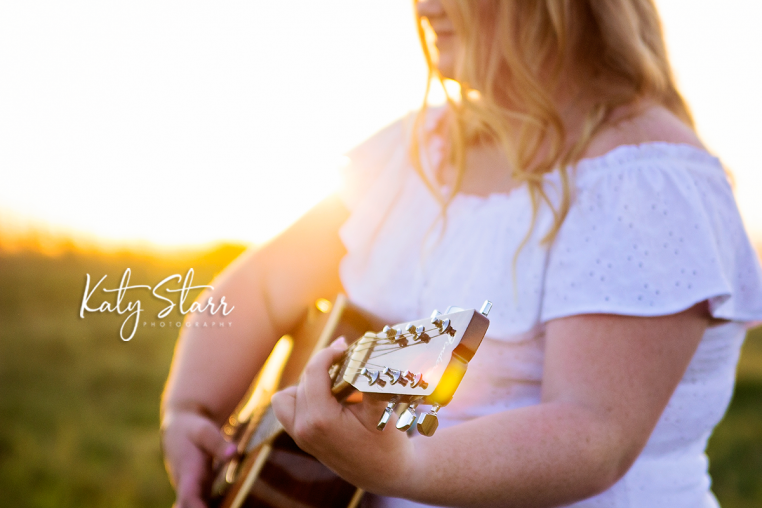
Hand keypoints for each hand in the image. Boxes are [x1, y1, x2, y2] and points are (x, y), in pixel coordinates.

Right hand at [161, 409, 235, 507]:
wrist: (178, 429)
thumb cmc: (193, 429)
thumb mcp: (204, 430)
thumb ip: (218, 442)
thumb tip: (233, 453)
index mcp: (187, 473)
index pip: (189, 497)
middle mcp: (186, 488)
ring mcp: (191, 493)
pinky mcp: (198, 494)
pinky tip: (234, 506)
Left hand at [271, 338, 415, 496]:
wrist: (386, 476)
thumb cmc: (387, 444)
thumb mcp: (381, 412)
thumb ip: (368, 382)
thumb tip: (362, 351)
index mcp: (321, 420)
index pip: (314, 372)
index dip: (328, 353)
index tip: (345, 346)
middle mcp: (303, 428)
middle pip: (304, 380)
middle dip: (324, 364)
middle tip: (347, 357)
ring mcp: (300, 436)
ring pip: (289, 394)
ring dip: (309, 381)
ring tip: (334, 378)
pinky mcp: (301, 439)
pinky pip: (286, 409)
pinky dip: (301, 397)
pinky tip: (325, 394)